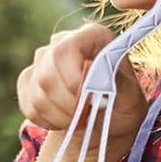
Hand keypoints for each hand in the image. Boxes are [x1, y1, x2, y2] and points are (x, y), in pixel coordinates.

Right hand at [17, 24, 147, 161]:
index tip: (84, 99)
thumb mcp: (131, 99)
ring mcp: (42, 61)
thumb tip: (96, 74)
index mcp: (93, 37)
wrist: (102, 124)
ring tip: (79, 120)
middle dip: (65, 102)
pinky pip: (29, 104)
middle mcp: (64, 42)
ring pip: (37, 90)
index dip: (70, 76)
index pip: (66, 47)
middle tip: (84, 116)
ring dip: (59, 115)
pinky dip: (47, 120)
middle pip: (47, 71)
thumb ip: (118, 83)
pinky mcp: (28, 82)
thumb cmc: (121, 107)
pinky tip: (64, 120)